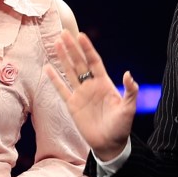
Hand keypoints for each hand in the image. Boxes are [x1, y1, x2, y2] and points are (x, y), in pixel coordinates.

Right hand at [45, 31, 138, 161]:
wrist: (109, 144)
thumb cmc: (121, 126)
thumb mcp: (129, 108)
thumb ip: (130, 91)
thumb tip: (128, 74)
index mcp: (104, 83)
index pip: (94, 61)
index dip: (87, 49)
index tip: (81, 35)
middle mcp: (91, 85)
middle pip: (79, 62)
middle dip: (72, 48)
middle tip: (63, 33)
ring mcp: (80, 94)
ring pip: (69, 72)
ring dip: (63, 58)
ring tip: (56, 44)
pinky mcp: (72, 105)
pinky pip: (61, 89)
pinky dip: (54, 79)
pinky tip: (48, 68)